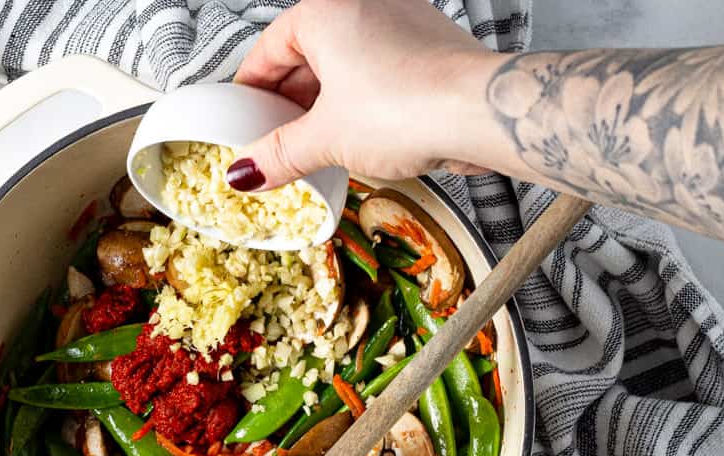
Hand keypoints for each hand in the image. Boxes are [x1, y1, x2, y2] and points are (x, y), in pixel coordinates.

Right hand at [228, 0, 503, 190]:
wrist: (481, 111)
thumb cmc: (407, 105)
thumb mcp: (326, 138)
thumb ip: (279, 153)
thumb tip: (248, 170)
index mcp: (325, 10)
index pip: (267, 50)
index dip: (250, 93)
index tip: (242, 121)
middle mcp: (361, 3)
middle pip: (305, 55)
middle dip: (288, 102)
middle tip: (275, 140)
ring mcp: (399, 19)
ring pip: (342, 63)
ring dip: (324, 103)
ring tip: (314, 144)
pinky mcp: (426, 43)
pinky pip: (376, 69)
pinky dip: (359, 98)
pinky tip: (356, 135)